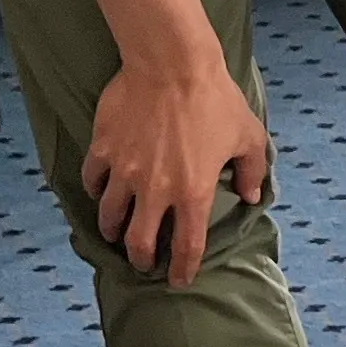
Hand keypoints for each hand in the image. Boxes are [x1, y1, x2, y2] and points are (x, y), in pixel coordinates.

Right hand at [85, 62, 272, 284]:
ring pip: (110, 216)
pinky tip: (101, 193)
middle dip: (141, 259)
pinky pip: (92, 180)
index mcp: (194, 192)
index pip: (187, 246)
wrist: (172, 65)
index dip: (183, 269)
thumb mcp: (249, 137)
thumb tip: (251, 197)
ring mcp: (125, 171)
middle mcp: (156, 189)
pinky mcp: (103, 149)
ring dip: (113, 231)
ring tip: (116, 234)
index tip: (179, 280)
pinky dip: (96, 191)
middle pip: (140, 241)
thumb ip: (252, 171)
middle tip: (143, 263)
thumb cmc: (216, 100)